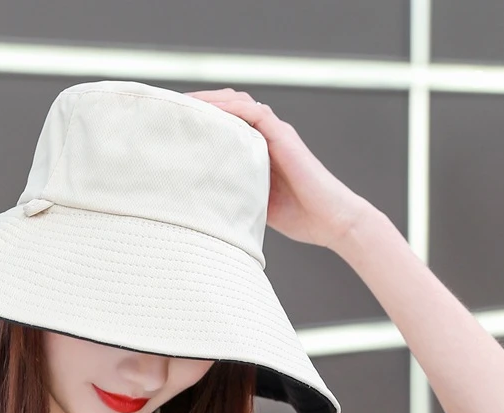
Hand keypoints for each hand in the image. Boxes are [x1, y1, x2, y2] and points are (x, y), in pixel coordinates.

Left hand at [186, 88, 373, 250]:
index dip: (203, 120)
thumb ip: (236, 195)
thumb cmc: (300, 218)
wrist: (331, 221)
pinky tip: (209, 110)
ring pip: (239, 103)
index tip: (176, 124)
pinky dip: (231, 107)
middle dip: (201, 105)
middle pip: (229, 107)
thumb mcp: (257, 205)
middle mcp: (267, 137)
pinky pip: (255, 112)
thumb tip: (203, 203)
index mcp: (260, 151)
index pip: (228, 124)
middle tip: (172, 109)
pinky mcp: (284, 137)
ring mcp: (277, 134)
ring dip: (211, 100)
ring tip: (184, 103)